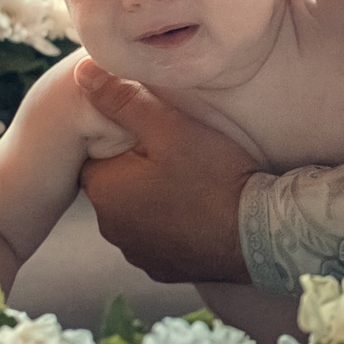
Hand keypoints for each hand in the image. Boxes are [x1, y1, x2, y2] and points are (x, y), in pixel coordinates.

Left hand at [72, 59, 256, 283]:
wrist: (259, 235)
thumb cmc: (213, 176)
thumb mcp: (169, 127)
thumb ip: (124, 100)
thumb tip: (83, 73)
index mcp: (104, 193)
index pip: (95, 157)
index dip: (121, 141)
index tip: (151, 134)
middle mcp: (112, 229)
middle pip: (116, 186)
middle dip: (137, 171)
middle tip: (175, 154)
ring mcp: (138, 254)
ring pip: (137, 215)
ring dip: (154, 201)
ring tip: (191, 184)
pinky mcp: (164, 270)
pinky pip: (159, 240)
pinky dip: (173, 226)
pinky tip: (198, 213)